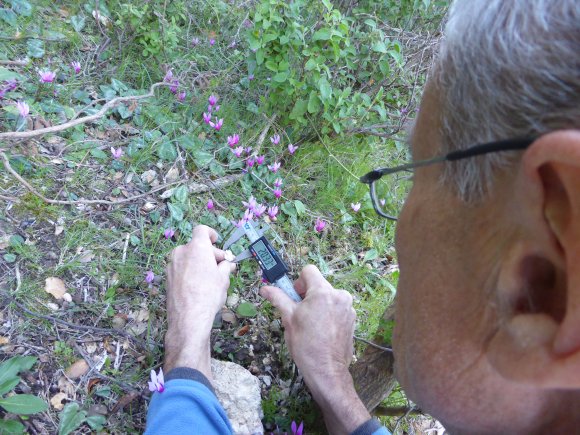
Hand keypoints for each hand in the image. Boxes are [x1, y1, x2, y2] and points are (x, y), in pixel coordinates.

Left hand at [164, 225, 235, 378]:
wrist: (188, 317)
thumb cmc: (209, 294)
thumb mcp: (223, 278)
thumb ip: (225, 266)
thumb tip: (227, 264)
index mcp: (196, 247)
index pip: (202, 230)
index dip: (210, 234)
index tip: (216, 241)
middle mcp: (181, 252)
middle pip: (196, 246)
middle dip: (209, 254)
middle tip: (221, 267)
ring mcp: (171, 265)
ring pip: (188, 258)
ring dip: (199, 263)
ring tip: (210, 278)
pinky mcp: (167, 277)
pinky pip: (181, 268)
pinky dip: (190, 272)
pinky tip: (198, 286)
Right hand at [260, 265, 370, 433]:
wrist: (326, 370)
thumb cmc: (305, 344)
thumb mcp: (288, 319)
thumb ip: (278, 298)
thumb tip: (265, 288)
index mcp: (323, 292)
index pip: (309, 271)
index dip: (298, 282)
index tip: (295, 297)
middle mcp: (339, 295)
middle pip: (319, 284)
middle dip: (308, 295)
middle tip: (300, 313)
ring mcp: (348, 307)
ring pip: (328, 296)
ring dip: (319, 304)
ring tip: (311, 324)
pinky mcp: (352, 319)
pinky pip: (337, 308)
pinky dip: (328, 313)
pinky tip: (322, 330)